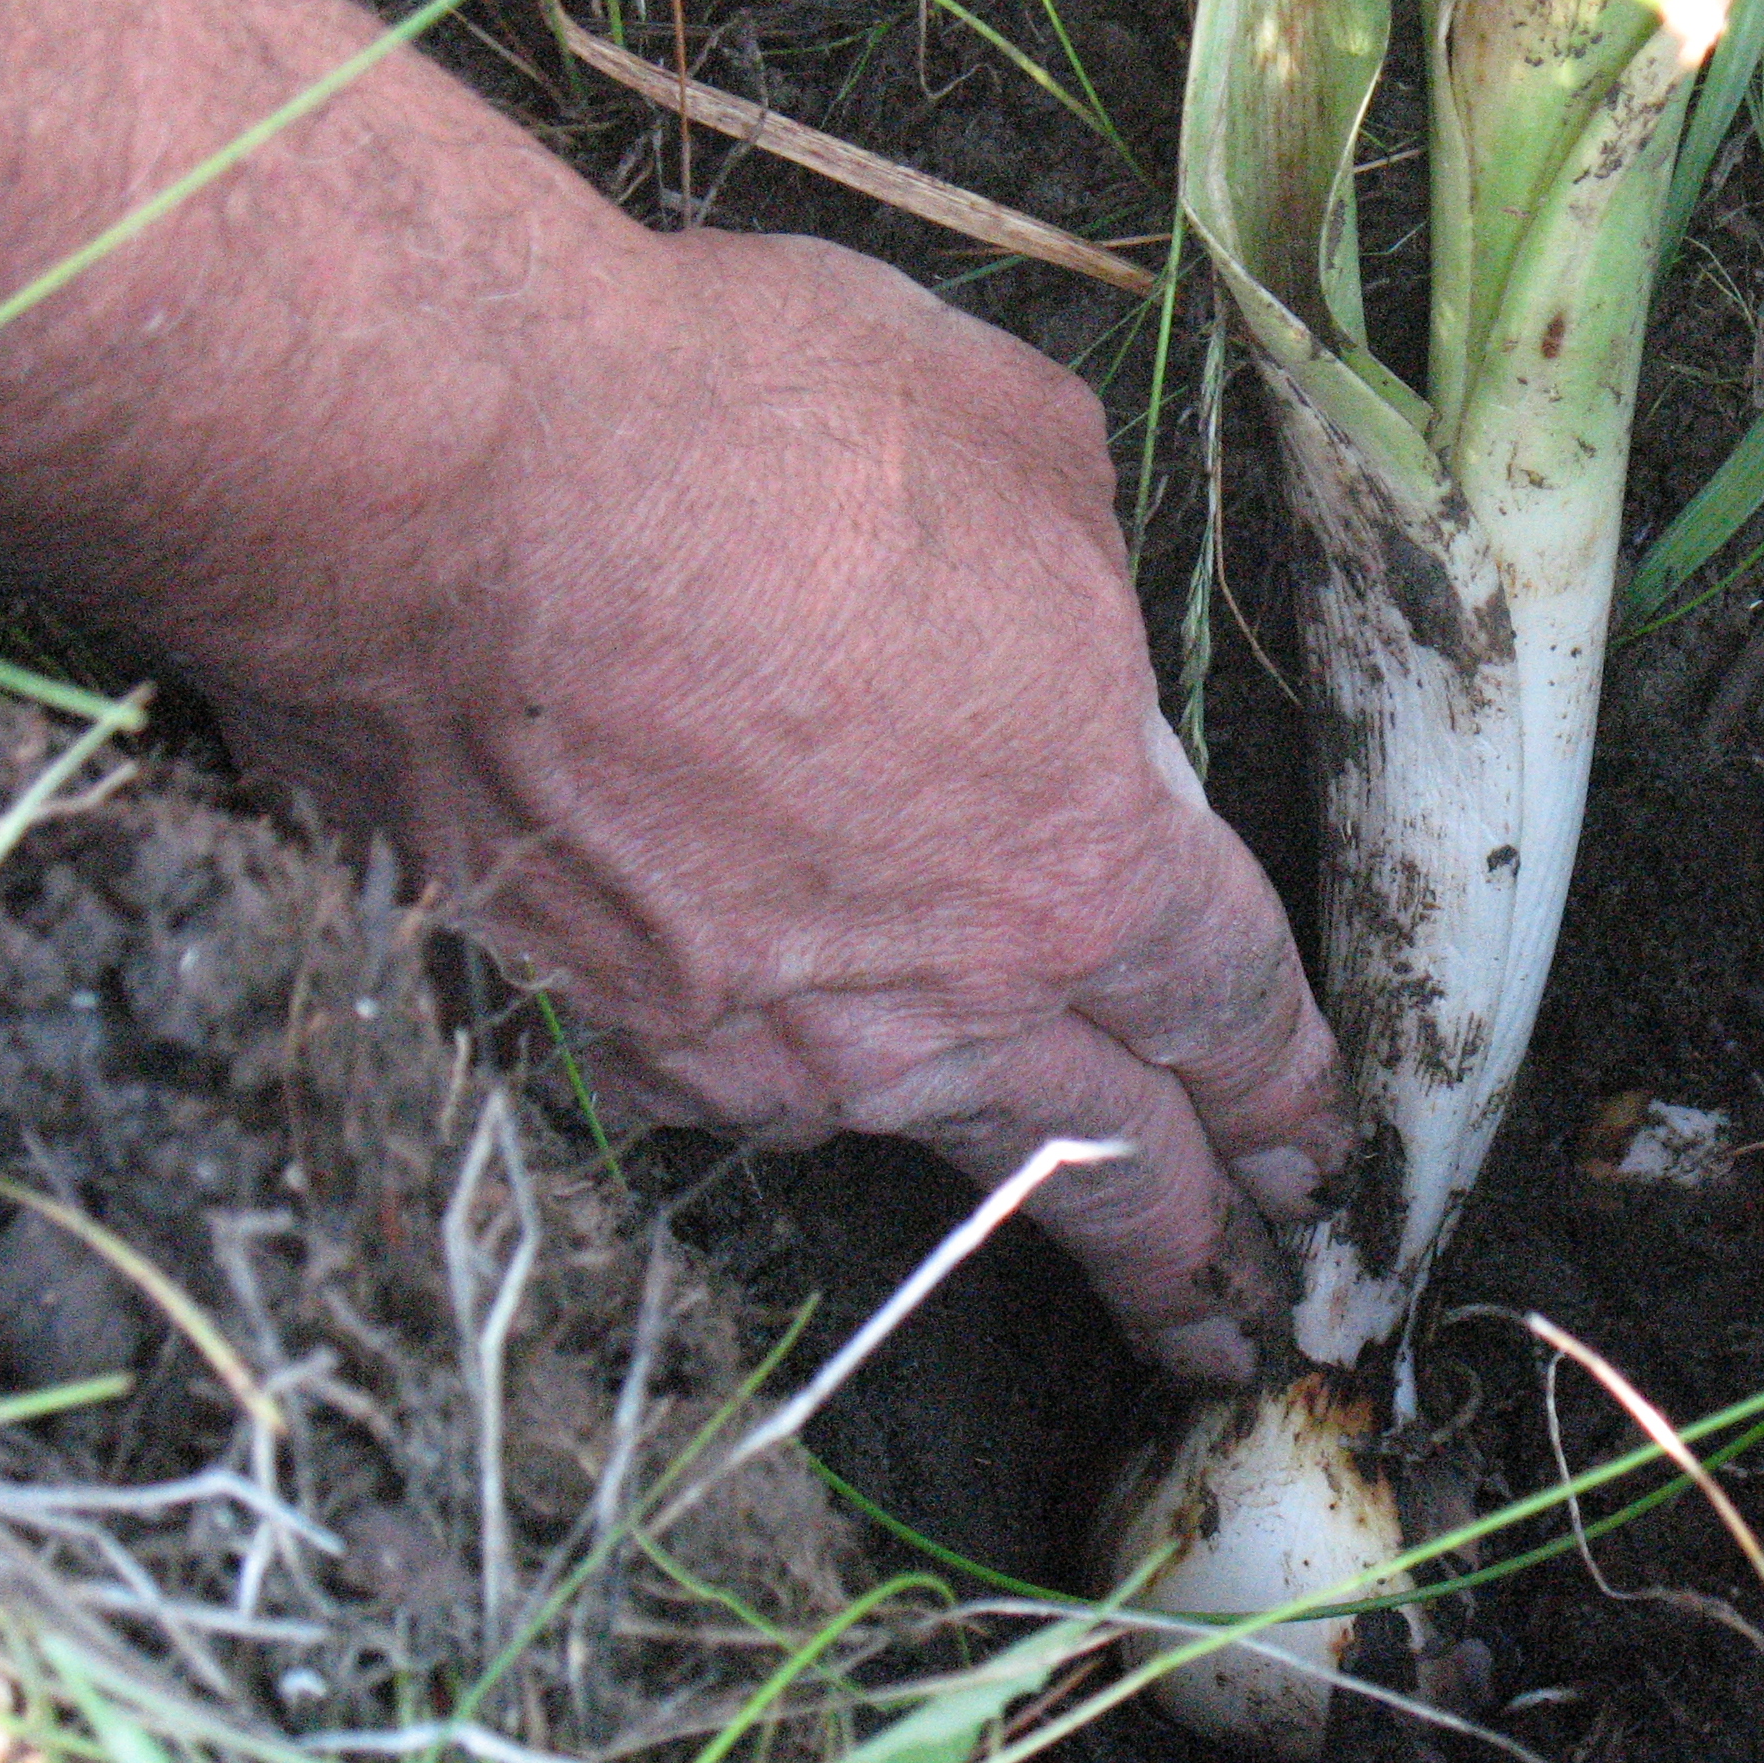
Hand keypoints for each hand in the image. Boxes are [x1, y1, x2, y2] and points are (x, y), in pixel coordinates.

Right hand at [214, 230, 1348, 1381]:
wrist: (439, 491)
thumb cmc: (752, 432)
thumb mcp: (1014, 451)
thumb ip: (1080, 595)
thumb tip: (1059, 635)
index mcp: (1090, 869)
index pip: (1236, 1019)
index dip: (1293, 1094)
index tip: (1324, 1158)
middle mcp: (943, 1007)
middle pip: (1113, 1170)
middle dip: (1192, 1257)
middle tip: (1240, 1330)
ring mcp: (765, 1049)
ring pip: (923, 1138)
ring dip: (1001, 1187)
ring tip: (1038, 1215)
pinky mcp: (610, 1041)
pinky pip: (735, 1076)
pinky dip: (779, 1064)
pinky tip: (783, 1042)